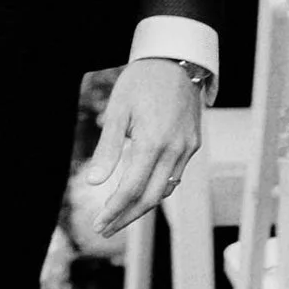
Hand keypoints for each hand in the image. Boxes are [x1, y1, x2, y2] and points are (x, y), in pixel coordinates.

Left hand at [77, 56, 207, 237]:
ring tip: (118, 215)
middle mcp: (175, 149)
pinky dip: (157, 189)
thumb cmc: (141, 82)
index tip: (99, 224)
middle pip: (151, 198)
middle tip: (105, 229)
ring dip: (142, 207)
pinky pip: (175, 176)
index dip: (114, 210)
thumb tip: (94, 183)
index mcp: (154, 141)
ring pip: (165, 190)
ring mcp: (188, 148)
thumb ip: (108, 148)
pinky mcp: (193, 144)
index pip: (132, 188)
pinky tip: (140, 193)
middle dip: (127, 217)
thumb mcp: (118, 111)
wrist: (177, 60)